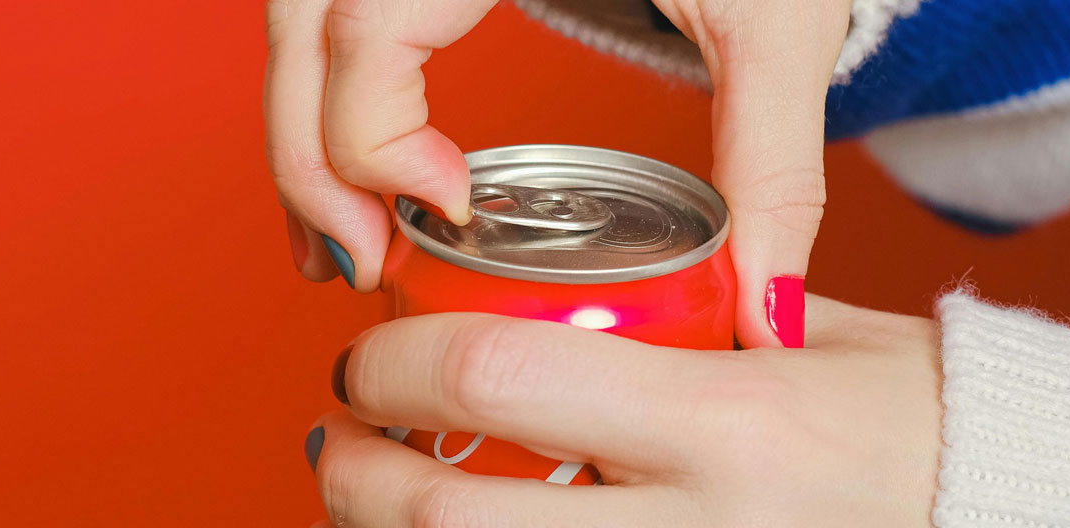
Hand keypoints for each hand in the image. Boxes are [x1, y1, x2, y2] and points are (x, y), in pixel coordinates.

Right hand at [263, 0, 848, 346]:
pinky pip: (325, 18)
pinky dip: (322, 100)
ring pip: (295, 26)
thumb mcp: (775, 20)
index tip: (448, 208)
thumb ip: (771, 164)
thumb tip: (760, 308)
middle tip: (360, 265)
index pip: (368, 24)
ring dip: (303, 141)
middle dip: (314, 165)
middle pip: (303, 33)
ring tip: (341, 242)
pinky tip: (353, 176)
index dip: (376, 134)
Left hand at [305, 295, 943, 526]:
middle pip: (454, 522)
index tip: (366, 353)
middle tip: (340, 439)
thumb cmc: (911, 424)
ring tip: (379, 499)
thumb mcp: (809, 339)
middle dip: (360, 478)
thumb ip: (685, 320)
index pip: (499, 376)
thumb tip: (558, 301)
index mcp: (725, 421)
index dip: (396, 362)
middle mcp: (697, 527)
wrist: (996, 516)